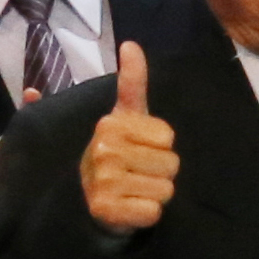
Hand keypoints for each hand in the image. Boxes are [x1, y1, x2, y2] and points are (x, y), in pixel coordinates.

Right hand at [79, 42, 178, 233]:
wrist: (87, 199)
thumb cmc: (115, 154)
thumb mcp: (124, 116)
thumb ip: (132, 82)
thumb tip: (132, 44)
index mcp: (110, 124)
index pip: (168, 138)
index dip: (160, 146)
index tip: (137, 148)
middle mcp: (104, 150)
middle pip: (171, 164)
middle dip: (160, 171)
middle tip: (135, 173)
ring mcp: (103, 181)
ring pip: (165, 189)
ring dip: (154, 193)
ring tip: (132, 190)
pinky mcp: (107, 210)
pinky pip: (154, 211)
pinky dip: (147, 214)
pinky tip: (128, 208)